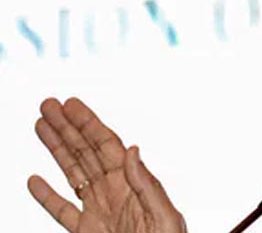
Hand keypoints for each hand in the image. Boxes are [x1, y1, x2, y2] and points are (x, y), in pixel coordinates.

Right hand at [28, 98, 185, 232]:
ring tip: (41, 126)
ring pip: (72, 174)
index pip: (107, 146)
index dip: (88, 123)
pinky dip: (47, 196)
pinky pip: (62, 212)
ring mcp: (99, 212)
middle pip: (86, 153)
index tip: (71, 104)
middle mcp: (115, 194)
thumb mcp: (165, 218)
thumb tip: (133, 151)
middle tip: (49, 105)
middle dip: (67, 128)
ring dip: (56, 150)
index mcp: (134, 185)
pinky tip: (35, 181)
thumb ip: (148, 185)